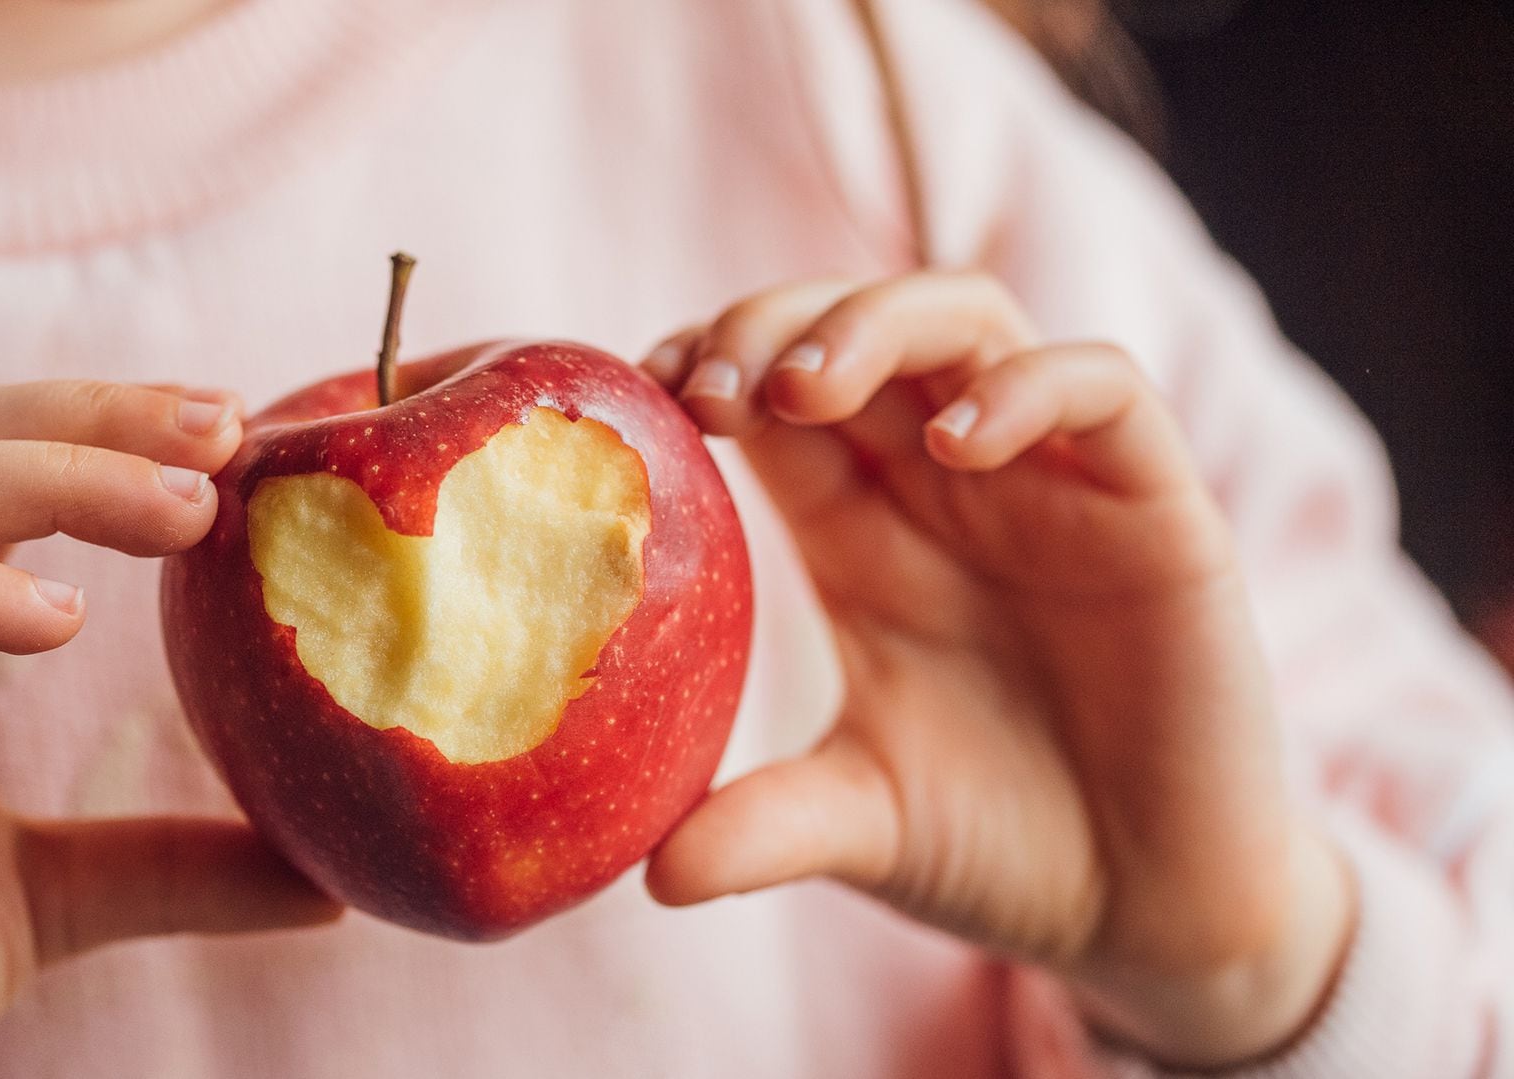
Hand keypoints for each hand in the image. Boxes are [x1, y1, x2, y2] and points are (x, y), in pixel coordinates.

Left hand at [640, 274, 1352, 1067]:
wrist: (1152, 911)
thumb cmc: (998, 848)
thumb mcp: (858, 826)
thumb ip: (761, 829)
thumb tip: (649, 877)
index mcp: (862, 531)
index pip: (772, 395)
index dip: (708, 362)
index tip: (642, 394)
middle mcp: (949, 485)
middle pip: (856, 329)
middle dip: (770, 326)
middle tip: (710, 388)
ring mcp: (1054, 485)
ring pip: (968, 320)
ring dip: (876, 325)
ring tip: (802, 387)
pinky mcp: (1159, 510)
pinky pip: (1106, 392)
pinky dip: (1029, 389)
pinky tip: (956, 443)